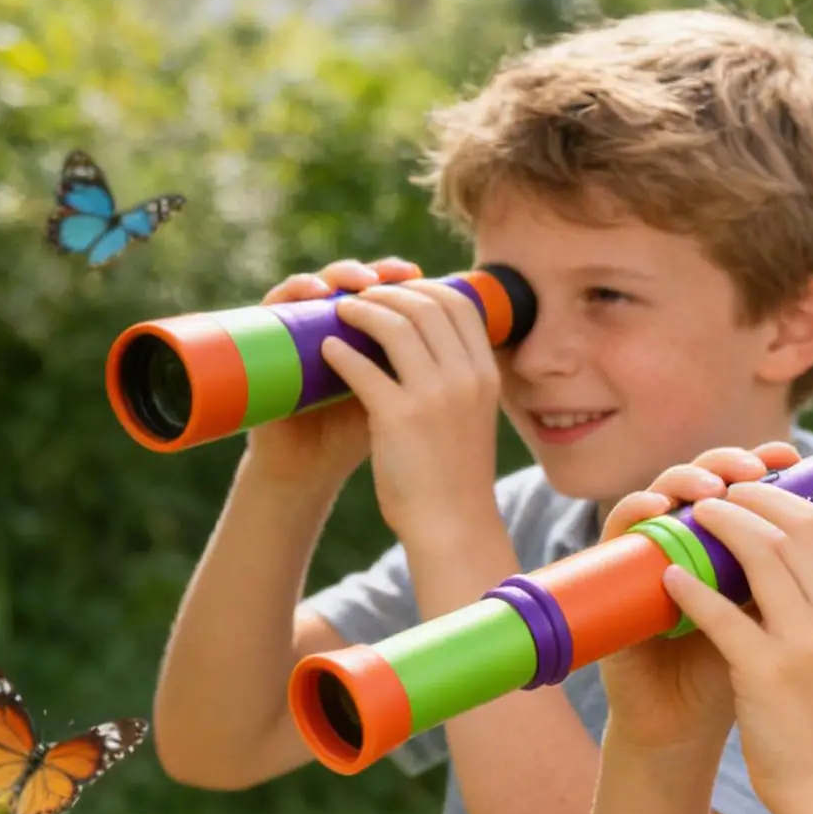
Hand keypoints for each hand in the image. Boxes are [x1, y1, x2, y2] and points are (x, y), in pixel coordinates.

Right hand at [244, 257, 420, 486]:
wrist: (308, 469)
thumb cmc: (359, 437)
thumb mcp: (400, 399)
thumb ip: (423, 369)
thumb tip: (471, 341)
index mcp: (368, 335)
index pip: (389, 291)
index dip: (412, 283)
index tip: (434, 283)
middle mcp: (333, 323)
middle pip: (358, 278)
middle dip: (383, 275)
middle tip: (403, 274)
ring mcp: (301, 327)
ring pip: (321, 280)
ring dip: (343, 274)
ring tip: (365, 284)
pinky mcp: (271, 338)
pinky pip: (280, 302)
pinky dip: (296, 290)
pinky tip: (318, 293)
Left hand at [314, 262, 504, 546]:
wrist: (452, 525)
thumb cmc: (457, 475)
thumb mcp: (474, 417)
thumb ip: (461, 380)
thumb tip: (435, 345)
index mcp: (486, 375)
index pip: (460, 304)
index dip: (425, 287)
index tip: (399, 290)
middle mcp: (466, 378)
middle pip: (426, 306)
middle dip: (388, 293)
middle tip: (361, 297)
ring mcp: (434, 396)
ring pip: (394, 325)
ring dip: (361, 311)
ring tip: (339, 312)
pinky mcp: (398, 417)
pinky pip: (362, 366)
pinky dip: (340, 351)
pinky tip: (326, 349)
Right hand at [597, 442, 800, 754]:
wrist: (685, 728)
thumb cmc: (736, 675)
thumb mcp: (776, 620)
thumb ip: (793, 575)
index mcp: (726, 544)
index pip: (741, 484)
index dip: (763, 463)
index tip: (792, 457)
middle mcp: (685, 539)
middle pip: (701, 476)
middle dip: (729, 463)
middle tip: (754, 467)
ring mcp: (648, 553)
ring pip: (660, 492)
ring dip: (685, 479)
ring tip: (712, 487)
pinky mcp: (614, 578)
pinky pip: (620, 532)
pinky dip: (636, 513)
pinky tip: (656, 507)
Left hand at [661, 476, 812, 813]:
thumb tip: (801, 570)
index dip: (788, 500)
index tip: (758, 492)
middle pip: (793, 530)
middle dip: (752, 501)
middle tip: (720, 493)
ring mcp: (807, 644)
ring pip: (761, 556)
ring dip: (721, 527)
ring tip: (693, 517)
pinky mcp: (767, 673)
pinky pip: (722, 614)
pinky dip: (693, 588)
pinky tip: (670, 576)